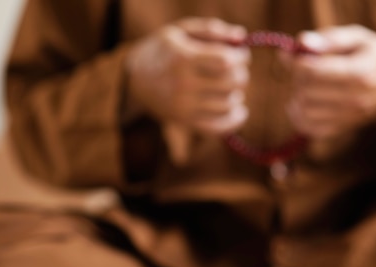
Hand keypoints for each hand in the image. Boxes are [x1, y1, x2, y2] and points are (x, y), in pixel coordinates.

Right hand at [125, 18, 249, 136]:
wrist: (134, 79)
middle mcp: (183, 84)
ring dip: (236, 95)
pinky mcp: (184, 121)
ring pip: (227, 105)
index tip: (241, 55)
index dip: (241, 58)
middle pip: (230, 83)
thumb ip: (211, 30)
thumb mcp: (181, 30)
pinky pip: (218, 127)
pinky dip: (234, 121)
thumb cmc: (163, 50)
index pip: (225, 61)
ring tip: (230, 88)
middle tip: (236, 71)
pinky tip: (240, 111)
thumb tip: (241, 37)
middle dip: (241, 75)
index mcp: (183, 57)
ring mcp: (183, 106)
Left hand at [286, 25, 375, 141]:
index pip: (313, 72)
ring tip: (304, 85)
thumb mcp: (358, 38)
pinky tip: (304, 103)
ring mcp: (349, 118)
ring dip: (296, 97)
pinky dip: (299, 116)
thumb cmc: (372, 55)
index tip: (295, 55)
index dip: (297, 62)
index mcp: (360, 74)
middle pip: (306, 91)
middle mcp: (356, 100)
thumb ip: (330, 39)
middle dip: (297, 77)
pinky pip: (309, 128)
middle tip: (302, 69)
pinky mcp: (341, 130)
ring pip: (304, 111)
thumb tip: (302, 43)